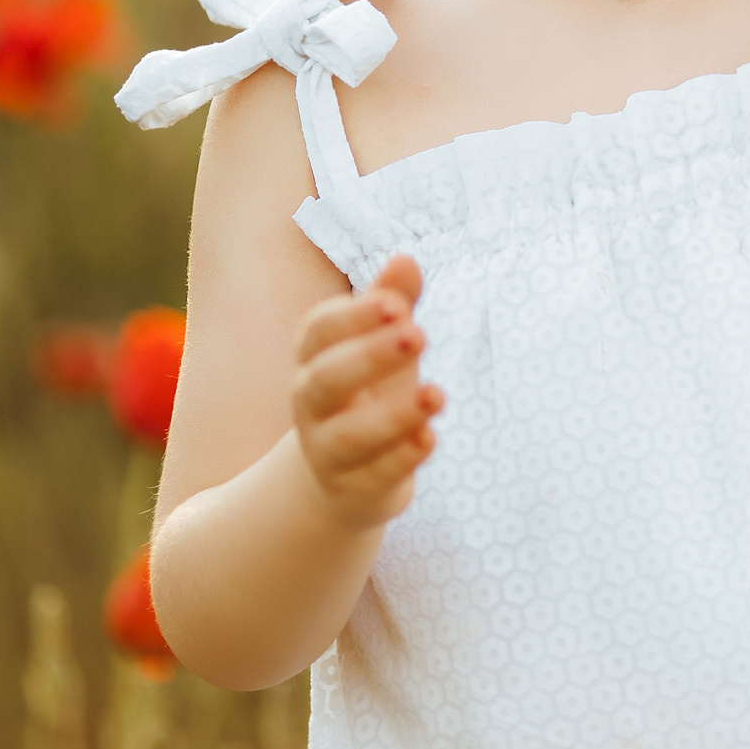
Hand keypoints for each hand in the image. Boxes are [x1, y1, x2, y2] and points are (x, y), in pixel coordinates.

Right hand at [290, 253, 443, 531]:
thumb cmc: (368, 395)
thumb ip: (393, 305)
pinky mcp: (353, 490)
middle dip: (370, 355)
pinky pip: (373, 477)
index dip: (354, 316)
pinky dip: (401, 459)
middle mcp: (311, 405)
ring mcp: (327, 451)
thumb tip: (406, 258)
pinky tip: (431, 437)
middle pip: (325, 378)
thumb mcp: (383, 348)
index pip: (318, 331)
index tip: (399, 303)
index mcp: (315, 360)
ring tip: (437, 394)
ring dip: (393, 414)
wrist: (345, 480)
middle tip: (420, 333)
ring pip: (348, 435)